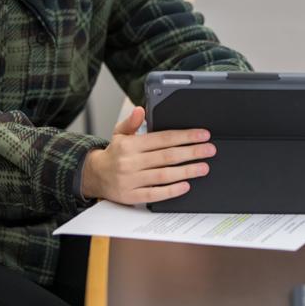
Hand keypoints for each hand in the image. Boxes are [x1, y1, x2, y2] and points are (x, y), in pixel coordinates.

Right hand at [81, 106, 213, 204]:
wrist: (95, 176)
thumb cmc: (114, 154)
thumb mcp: (119, 134)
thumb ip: (131, 122)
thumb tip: (140, 109)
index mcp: (130, 144)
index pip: (163, 138)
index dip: (185, 136)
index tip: (203, 135)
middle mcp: (130, 162)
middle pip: (167, 156)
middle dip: (192, 152)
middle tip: (210, 150)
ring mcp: (131, 180)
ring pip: (164, 175)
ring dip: (187, 171)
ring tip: (204, 167)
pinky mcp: (131, 196)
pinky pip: (155, 194)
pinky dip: (171, 190)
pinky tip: (186, 185)